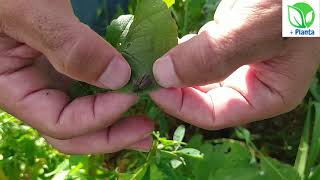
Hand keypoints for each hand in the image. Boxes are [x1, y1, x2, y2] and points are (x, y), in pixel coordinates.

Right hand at [0, 0, 153, 153]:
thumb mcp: (31, 12)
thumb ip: (69, 45)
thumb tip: (118, 78)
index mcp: (15, 89)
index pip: (59, 123)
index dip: (97, 118)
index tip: (130, 95)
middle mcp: (36, 91)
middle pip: (73, 132)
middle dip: (111, 137)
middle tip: (146, 132)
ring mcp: (54, 79)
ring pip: (85, 115)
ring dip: (116, 125)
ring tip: (146, 126)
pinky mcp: (70, 66)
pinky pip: (93, 90)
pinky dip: (114, 96)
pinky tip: (134, 93)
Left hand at [151, 0, 319, 129]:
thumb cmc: (291, 1)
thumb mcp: (255, 29)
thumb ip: (213, 56)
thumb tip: (163, 76)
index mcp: (267, 95)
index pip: (215, 115)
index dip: (181, 105)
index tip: (153, 86)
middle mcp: (251, 83)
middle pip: (202, 97)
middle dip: (174, 87)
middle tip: (145, 71)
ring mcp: (238, 62)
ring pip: (197, 75)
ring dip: (173, 68)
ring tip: (151, 56)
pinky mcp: (228, 41)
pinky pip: (198, 53)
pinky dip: (181, 49)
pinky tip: (167, 41)